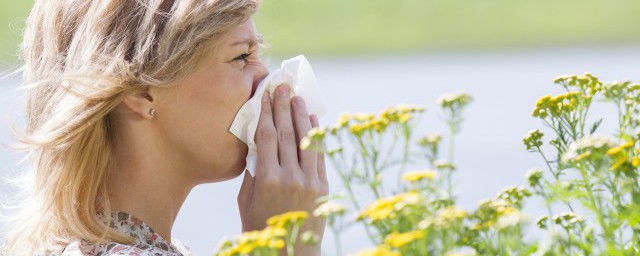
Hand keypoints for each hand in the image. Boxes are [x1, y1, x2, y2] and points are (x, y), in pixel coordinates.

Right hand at [237, 84, 328, 253]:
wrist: (290, 254)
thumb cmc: (260, 227)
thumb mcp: (246, 201)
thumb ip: (252, 171)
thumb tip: (256, 143)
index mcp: (267, 179)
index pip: (266, 137)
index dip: (265, 112)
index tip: (265, 94)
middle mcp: (290, 177)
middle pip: (286, 133)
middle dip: (283, 106)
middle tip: (282, 86)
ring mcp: (310, 181)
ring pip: (305, 140)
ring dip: (301, 116)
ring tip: (297, 97)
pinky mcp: (323, 186)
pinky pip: (319, 154)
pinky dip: (316, 135)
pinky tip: (313, 120)